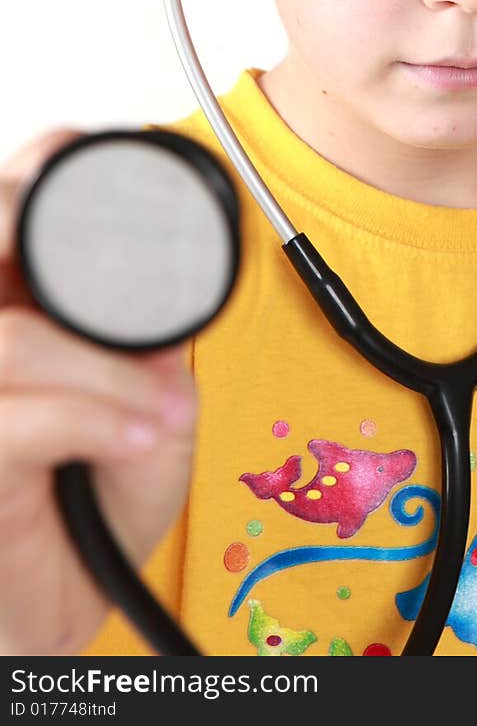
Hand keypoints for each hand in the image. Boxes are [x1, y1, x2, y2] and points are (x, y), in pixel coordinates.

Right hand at [0, 129, 197, 654]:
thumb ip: (149, 332)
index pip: (5, 208)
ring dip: (102, 374)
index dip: (32, 171)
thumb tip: (171, 273)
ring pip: (9, 343)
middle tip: (74, 262)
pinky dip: (89, 419)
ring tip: (159, 410)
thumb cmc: (97, 492)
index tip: (71, 164)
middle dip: (21, 227)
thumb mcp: (150, 396)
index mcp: (15, 305)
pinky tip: (135, 436)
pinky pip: (13, 420)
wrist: (74, 601)